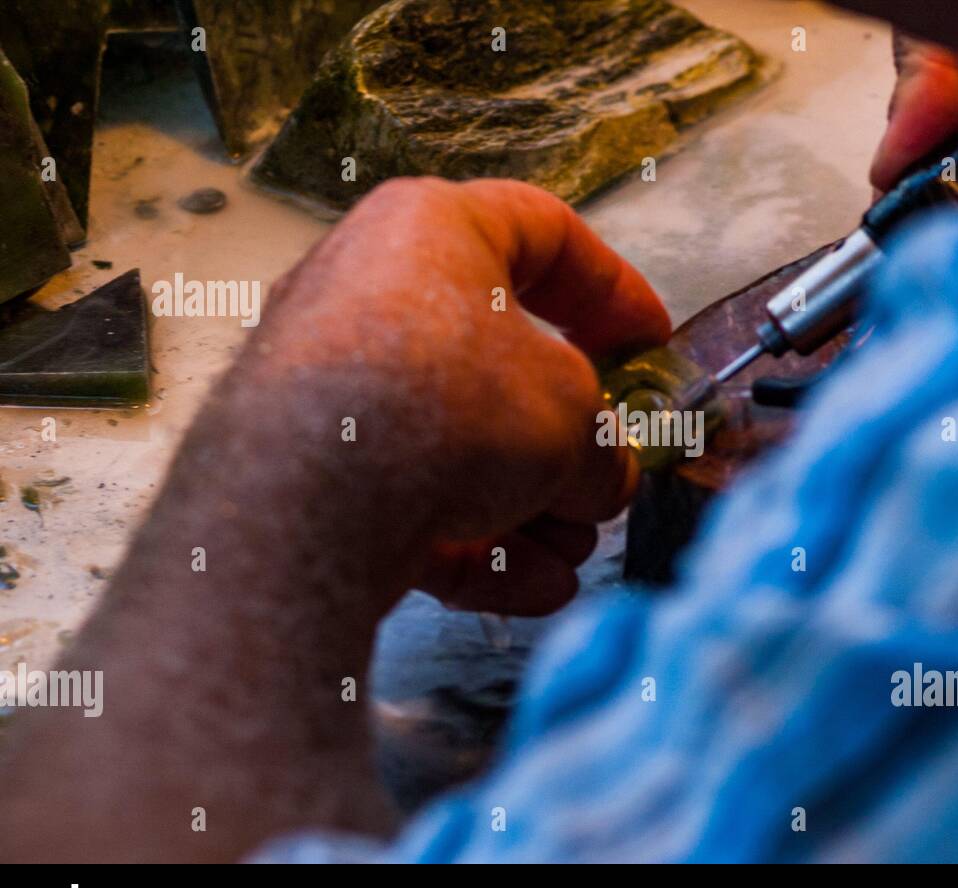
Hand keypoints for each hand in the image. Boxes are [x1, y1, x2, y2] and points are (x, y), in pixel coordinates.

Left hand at [0, 179, 670, 861]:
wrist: (307, 498)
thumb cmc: (445, 407)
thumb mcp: (572, 415)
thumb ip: (602, 440)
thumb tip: (601, 477)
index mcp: (432, 232)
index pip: (545, 233)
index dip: (614, 289)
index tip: (651, 342)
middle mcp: (369, 295)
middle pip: (500, 362)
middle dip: (568, 437)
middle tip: (606, 478)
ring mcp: (331, 386)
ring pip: (458, 444)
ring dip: (530, 505)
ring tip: (573, 552)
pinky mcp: (308, 471)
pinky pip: (409, 497)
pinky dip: (475, 540)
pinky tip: (533, 586)